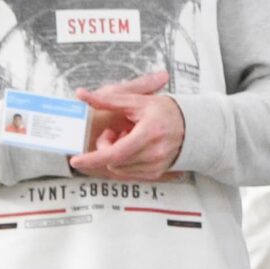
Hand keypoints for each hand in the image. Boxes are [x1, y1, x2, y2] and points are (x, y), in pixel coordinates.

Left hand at [69, 70, 184, 180]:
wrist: (192, 126)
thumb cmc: (165, 111)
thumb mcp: (137, 101)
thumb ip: (107, 99)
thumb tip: (82, 94)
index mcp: (149, 133)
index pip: (116, 152)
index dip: (94, 157)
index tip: (76, 160)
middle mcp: (154, 153)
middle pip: (113, 161)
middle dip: (106, 148)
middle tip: (114, 132)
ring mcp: (156, 165)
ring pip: (118, 169)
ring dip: (115, 156)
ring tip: (127, 139)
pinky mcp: (156, 173)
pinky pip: (128, 173)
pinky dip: (124, 162)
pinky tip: (133, 148)